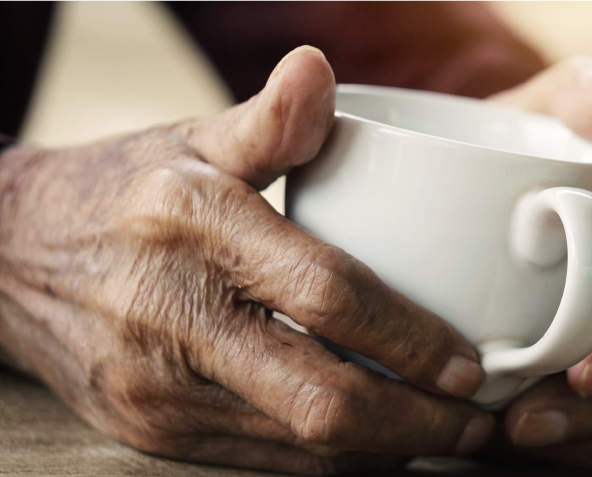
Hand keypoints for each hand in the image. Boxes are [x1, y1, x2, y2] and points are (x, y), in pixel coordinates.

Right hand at [0, 46, 493, 474]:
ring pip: (297, 449)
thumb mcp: (191, 139)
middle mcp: (171, 318)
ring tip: (437, 435)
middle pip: (319, 400)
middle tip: (473, 422)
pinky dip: (327, 459)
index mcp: (192, 226)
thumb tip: (319, 69)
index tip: (470, 364)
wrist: (13, 257)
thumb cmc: (125, 191)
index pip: (327, 295)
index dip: (410, 339)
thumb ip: (268, 119)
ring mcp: (156, 389)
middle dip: (415, 425)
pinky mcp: (150, 433)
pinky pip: (259, 463)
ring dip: (382, 450)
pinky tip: (368, 440)